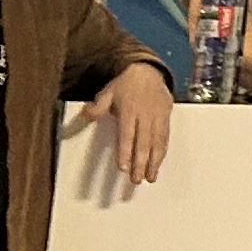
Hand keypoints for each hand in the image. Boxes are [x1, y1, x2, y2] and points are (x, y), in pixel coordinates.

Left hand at [84, 60, 172, 182]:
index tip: (124, 167)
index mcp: (130, 110)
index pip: (128, 135)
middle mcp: (146, 115)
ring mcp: (158, 116)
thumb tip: (84, 116)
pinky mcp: (167, 116)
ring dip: (154, 161)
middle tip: (137, 179)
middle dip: (141, 163)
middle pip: (144, 142)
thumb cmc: (125, 84)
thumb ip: (97, 107)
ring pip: (158, 142)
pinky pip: (166, 137)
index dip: (126, 152)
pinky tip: (159, 163)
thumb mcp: (107, 92)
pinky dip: (163, 152)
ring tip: (150, 177)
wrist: (147, 71)